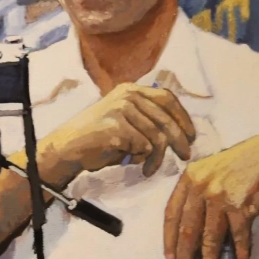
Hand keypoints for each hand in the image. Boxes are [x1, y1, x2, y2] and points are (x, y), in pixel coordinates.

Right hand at [45, 83, 196, 177]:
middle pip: (166, 118)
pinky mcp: (116, 126)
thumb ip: (148, 119)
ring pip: (157, 137)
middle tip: (185, 156)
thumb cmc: (98, 140)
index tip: (191, 136)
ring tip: (148, 169)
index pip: (167, 98)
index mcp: (130, 89)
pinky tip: (132, 164)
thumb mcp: (126, 121)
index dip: (183, 117)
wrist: (67, 149)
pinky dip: (142, 160)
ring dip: (156, 158)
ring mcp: (121, 109)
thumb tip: (182, 132)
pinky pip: (143, 147)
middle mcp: (127, 95)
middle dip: (180, 140)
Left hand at [163, 134, 258, 258]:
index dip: (169, 238)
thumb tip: (184, 234)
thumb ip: (193, 195)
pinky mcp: (241, 207)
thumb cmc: (235, 167)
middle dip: (185, 256)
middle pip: (188, 230)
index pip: (172, 214)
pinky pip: (238, 237)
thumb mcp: (206, 172)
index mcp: (189, 179)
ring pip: (211, 239)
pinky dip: (239, 253)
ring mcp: (221, 198)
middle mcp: (202, 188)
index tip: (169, 257)